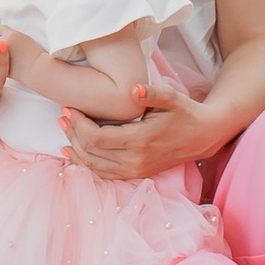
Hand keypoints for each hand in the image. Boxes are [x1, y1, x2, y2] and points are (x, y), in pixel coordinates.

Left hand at [65, 84, 213, 182]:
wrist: (203, 136)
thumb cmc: (185, 112)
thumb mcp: (171, 97)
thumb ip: (151, 93)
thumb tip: (132, 89)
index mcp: (141, 140)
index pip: (97, 138)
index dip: (78, 124)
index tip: (69, 108)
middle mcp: (136, 160)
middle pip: (91, 153)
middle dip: (72, 133)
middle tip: (62, 115)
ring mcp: (136, 170)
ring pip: (95, 166)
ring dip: (76, 150)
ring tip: (64, 130)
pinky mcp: (137, 174)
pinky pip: (105, 174)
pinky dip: (86, 164)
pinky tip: (74, 153)